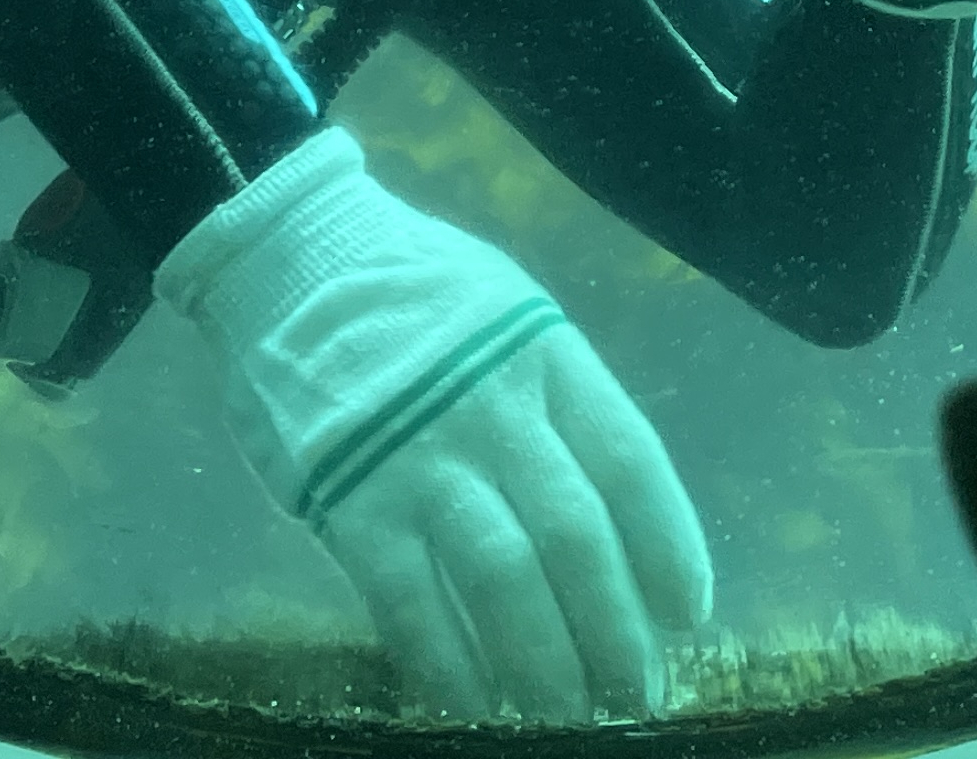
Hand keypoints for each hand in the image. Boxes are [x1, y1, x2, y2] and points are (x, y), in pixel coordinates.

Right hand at [159, 128, 715, 717]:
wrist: (291, 262)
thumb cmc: (414, 296)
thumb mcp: (509, 315)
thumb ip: (558, 400)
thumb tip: (617, 511)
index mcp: (546, 358)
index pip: (632, 463)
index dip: (669, 548)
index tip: (686, 616)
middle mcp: (495, 411)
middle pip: (578, 537)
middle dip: (616, 631)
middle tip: (634, 697)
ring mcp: (421, 458)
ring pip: (505, 580)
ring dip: (543, 663)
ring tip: (563, 717)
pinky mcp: (352, 501)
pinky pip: (410, 603)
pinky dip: (446, 664)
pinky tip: (471, 705)